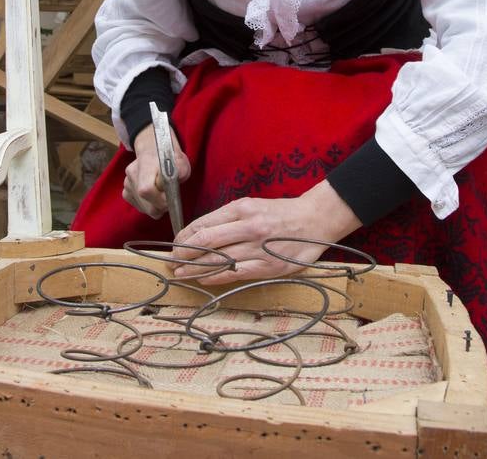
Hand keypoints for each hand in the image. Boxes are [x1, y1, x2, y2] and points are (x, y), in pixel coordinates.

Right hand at [122, 124, 190, 218]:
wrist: (153, 151)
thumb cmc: (169, 158)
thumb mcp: (180, 160)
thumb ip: (181, 169)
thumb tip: (178, 177)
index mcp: (145, 163)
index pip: (146, 190)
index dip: (160, 199)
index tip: (170, 197)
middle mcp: (132, 174)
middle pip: (145, 202)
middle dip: (160, 205)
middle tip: (169, 198)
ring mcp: (127, 184)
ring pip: (143, 208)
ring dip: (156, 206)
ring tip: (162, 194)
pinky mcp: (126, 193)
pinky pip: (140, 207)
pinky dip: (149, 206)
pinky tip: (154, 196)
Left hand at [170, 181, 360, 285]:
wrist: (315, 220)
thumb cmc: (280, 213)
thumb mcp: (252, 206)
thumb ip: (228, 218)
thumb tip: (199, 233)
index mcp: (242, 208)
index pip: (204, 224)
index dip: (184, 237)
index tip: (174, 244)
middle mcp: (248, 226)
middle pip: (206, 242)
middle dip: (184, 253)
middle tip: (171, 261)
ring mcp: (258, 248)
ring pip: (218, 260)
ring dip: (194, 268)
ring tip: (180, 273)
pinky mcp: (268, 266)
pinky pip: (235, 273)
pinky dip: (215, 277)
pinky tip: (203, 279)